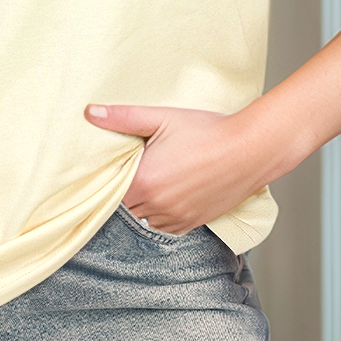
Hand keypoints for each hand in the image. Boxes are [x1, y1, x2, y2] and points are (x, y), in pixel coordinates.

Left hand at [85, 102, 273, 233]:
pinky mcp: (193, 223)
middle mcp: (156, 206)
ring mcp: (176, 218)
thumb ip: (123, 117)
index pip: (109, 189)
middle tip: (137, 168)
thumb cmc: (206, 130)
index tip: (117, 164)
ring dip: (144, 204)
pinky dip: (161, 214)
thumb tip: (90, 113)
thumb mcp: (162, 117)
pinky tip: (169, 193)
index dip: (111, 176)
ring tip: (154, 180)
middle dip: (128, 189)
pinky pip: (165, 227)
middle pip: (125, 205)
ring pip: (144, 218)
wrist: (250, 149)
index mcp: (144, 181)